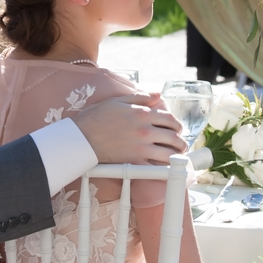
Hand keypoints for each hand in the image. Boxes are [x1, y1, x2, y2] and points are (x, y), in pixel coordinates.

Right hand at [71, 93, 185, 164]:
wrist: (82, 137)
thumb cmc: (97, 117)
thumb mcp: (118, 101)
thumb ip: (140, 97)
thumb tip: (157, 95)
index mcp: (142, 114)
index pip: (170, 119)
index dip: (177, 124)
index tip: (177, 129)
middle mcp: (144, 131)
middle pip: (173, 137)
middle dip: (180, 141)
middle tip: (180, 144)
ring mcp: (140, 147)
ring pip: (168, 154)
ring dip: (176, 156)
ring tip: (177, 156)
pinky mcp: (133, 161)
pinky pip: (154, 167)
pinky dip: (162, 168)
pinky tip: (164, 167)